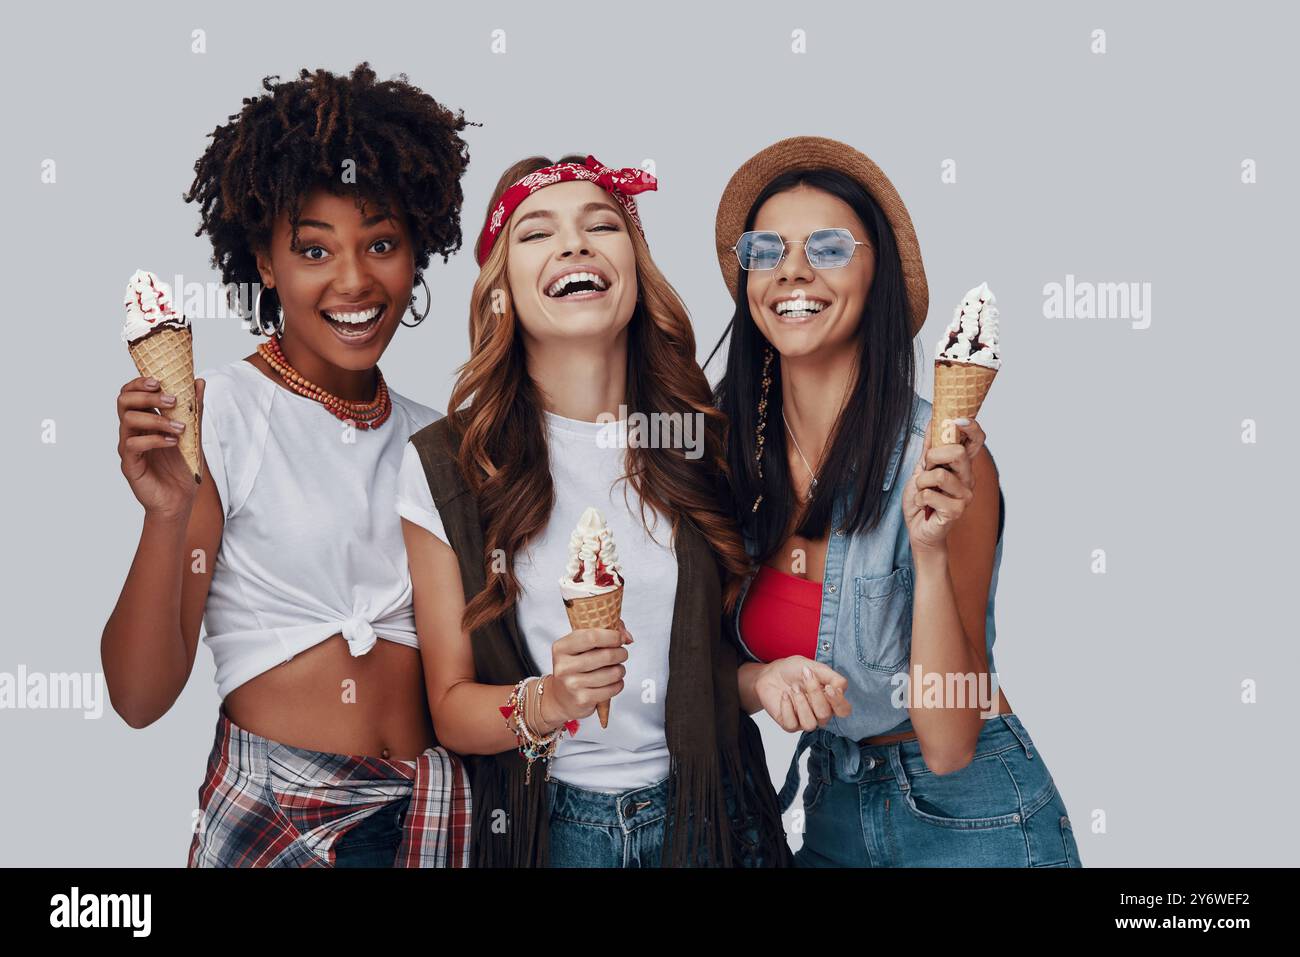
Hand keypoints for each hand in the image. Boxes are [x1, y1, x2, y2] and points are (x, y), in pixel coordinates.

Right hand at [116, 375, 205, 519]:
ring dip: (157, 419)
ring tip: (180, 428)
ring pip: (128, 420)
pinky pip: (133, 445)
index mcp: (144, 422)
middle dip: (147, 396)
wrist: (180, 500)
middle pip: (124, 401)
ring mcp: (129, 447)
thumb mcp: (193, 435)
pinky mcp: (130, 464)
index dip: (139, 383)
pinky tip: (173, 442)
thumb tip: (198, 381)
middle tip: (172, 401)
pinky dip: (154, 439)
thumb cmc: (183, 467)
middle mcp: (132, 432)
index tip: (159, 382)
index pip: (130, 394)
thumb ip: (194, 410)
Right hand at [543, 618, 631, 726]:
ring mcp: (572, 684)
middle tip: (622, 654)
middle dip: (621, 653)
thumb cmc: (575, 667)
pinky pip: (611, 689)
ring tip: (617, 669)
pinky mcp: (582, 699)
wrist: (561, 697)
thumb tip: (627, 637)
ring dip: (621, 670)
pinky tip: (613, 682)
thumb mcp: (580, 645)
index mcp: (561, 648)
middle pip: (606, 655)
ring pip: (612, 673)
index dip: (612, 636)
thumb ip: (604, 632)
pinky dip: (618, 684)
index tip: (620, 638)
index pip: (592, 637)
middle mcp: (564, 666)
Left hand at [756, 656, 851, 732]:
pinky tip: (784, 695)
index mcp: (830, 699)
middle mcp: (820, 713)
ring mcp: (804, 720)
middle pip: (825, 715)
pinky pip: (791, 724)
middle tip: (805, 677)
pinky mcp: (789, 724)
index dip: (838, 702)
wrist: (771, 672)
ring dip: (801, 703)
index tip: (829, 687)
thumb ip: (832, 676)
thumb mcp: (814, 666)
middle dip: (815, 694)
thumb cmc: (793, 670)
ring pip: (810, 724)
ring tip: (794, 688)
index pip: (844, 710)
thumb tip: (841, 688)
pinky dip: (786, 707)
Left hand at [902, 416, 985, 551]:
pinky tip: (923, 505)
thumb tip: (933, 421)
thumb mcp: (922, 470)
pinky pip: (931, 494)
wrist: (919, 529)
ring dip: (921, 482)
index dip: (971, 427)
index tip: (957, 419)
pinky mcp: (956, 510)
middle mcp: (968, 478)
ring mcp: (965, 495)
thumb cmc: (922, 500)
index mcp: (962, 466)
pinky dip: (919, 498)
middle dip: (933, 457)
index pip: (977, 441)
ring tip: (922, 491)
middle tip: (926, 469)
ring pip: (939, 475)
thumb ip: (929, 449)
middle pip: (958, 452)